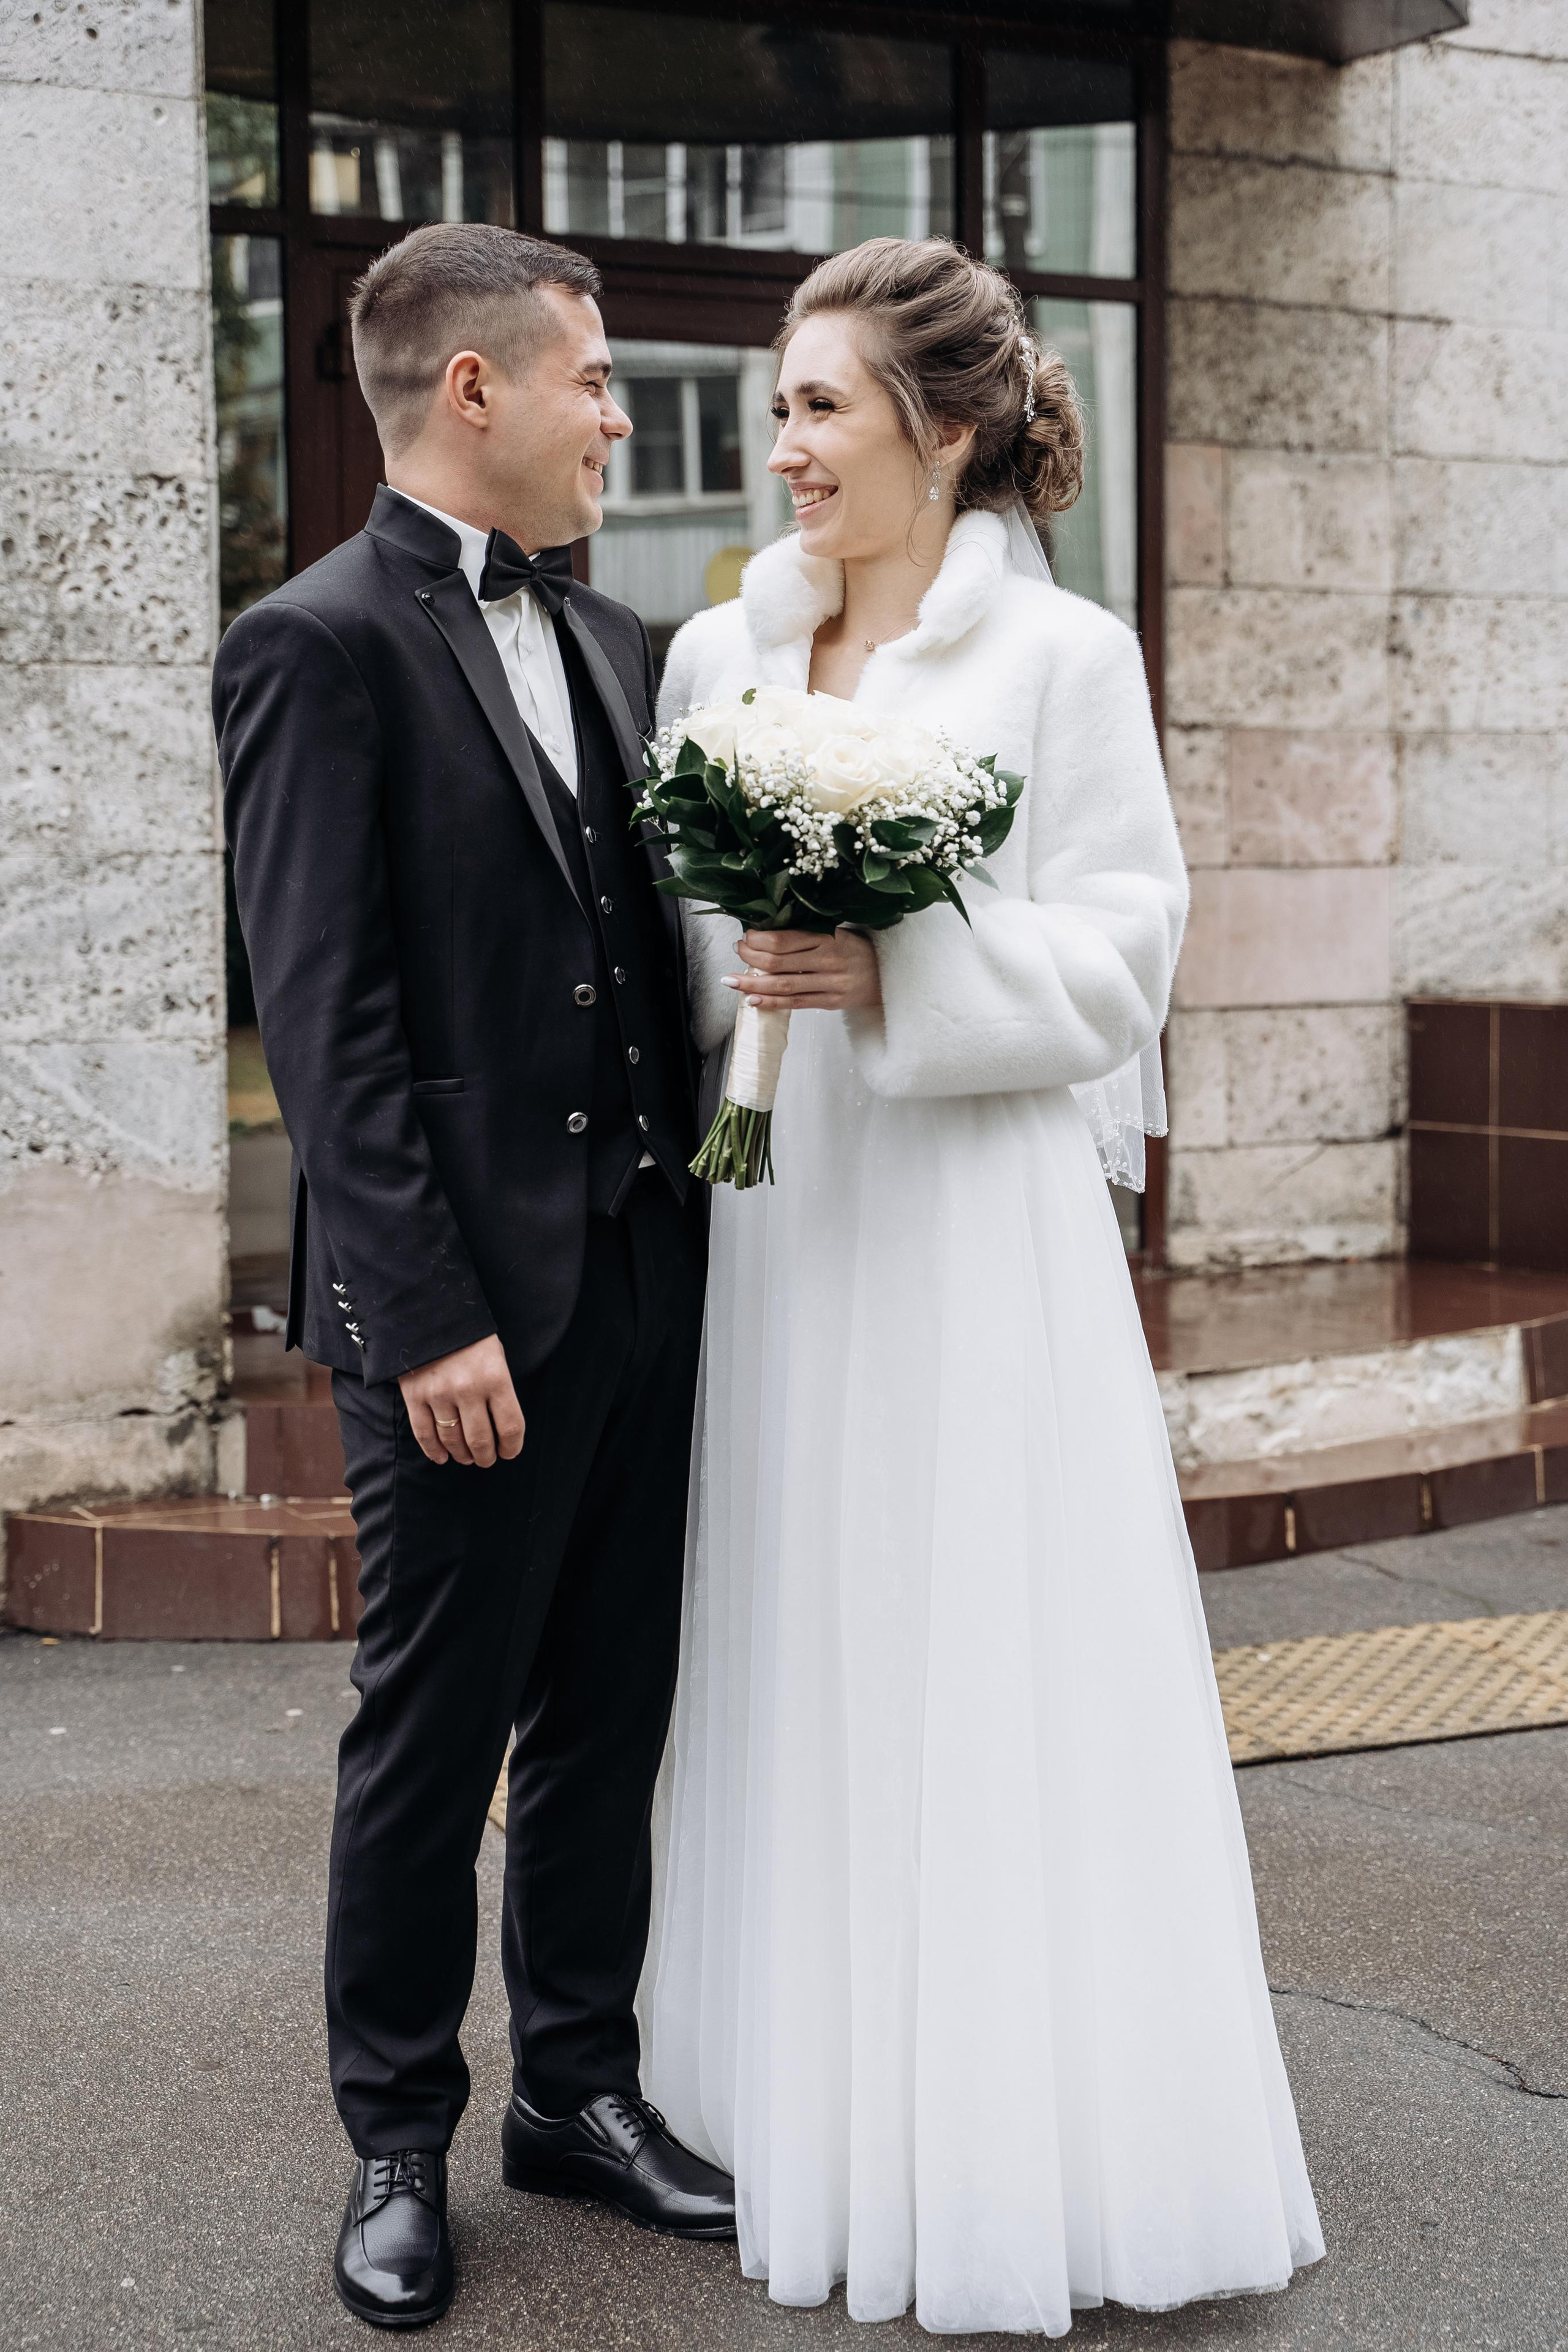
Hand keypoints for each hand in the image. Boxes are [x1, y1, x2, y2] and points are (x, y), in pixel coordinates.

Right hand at [398, 1334, 524, 1467]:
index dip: (512, 1447)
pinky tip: (442, 1457)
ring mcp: (440, 1394)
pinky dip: (434, 1451)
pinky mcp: (415, 1396)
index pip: (510, 1427)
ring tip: (467, 1457)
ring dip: (462, 1455)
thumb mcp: (496, 1356)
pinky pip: (425, 1434)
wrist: (430, 1312)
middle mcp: (469, 1389)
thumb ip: (499, 1390)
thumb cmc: (470, 1337)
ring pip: (453, 1440)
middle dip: (486, 1456)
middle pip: (481, 1440)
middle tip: (487, 1459)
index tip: (509, 1452)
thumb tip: (502, 1428)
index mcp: (496, 1378)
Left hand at [727, 927, 881, 1012]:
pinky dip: (772, 1003)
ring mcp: (829, 983)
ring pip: (783, 985)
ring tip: (731, 981)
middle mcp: (828, 960)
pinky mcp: (830, 1002)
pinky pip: (796, 1003)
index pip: (784, 940)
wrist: (888, 975)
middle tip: (736, 952)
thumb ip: (807, 934)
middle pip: (779, 961)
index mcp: (828, 937)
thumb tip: (767, 935)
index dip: (758, 939)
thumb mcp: (837, 932)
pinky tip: (752, 1001)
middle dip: (750, 958)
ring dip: (753, 984)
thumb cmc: (857, 950)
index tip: (746, 937)